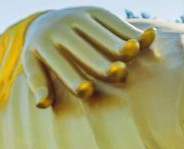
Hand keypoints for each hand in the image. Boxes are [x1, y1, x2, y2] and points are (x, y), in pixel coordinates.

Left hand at [23, 6, 156, 107]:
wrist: (45, 21)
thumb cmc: (43, 54)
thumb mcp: (33, 65)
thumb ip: (39, 83)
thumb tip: (42, 104)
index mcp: (42, 45)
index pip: (59, 64)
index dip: (73, 78)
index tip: (88, 91)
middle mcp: (60, 28)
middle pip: (83, 49)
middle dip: (100, 62)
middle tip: (118, 74)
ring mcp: (78, 16)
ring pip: (101, 33)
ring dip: (119, 42)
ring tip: (135, 52)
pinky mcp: (95, 10)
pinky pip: (115, 21)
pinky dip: (132, 30)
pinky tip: (150, 37)